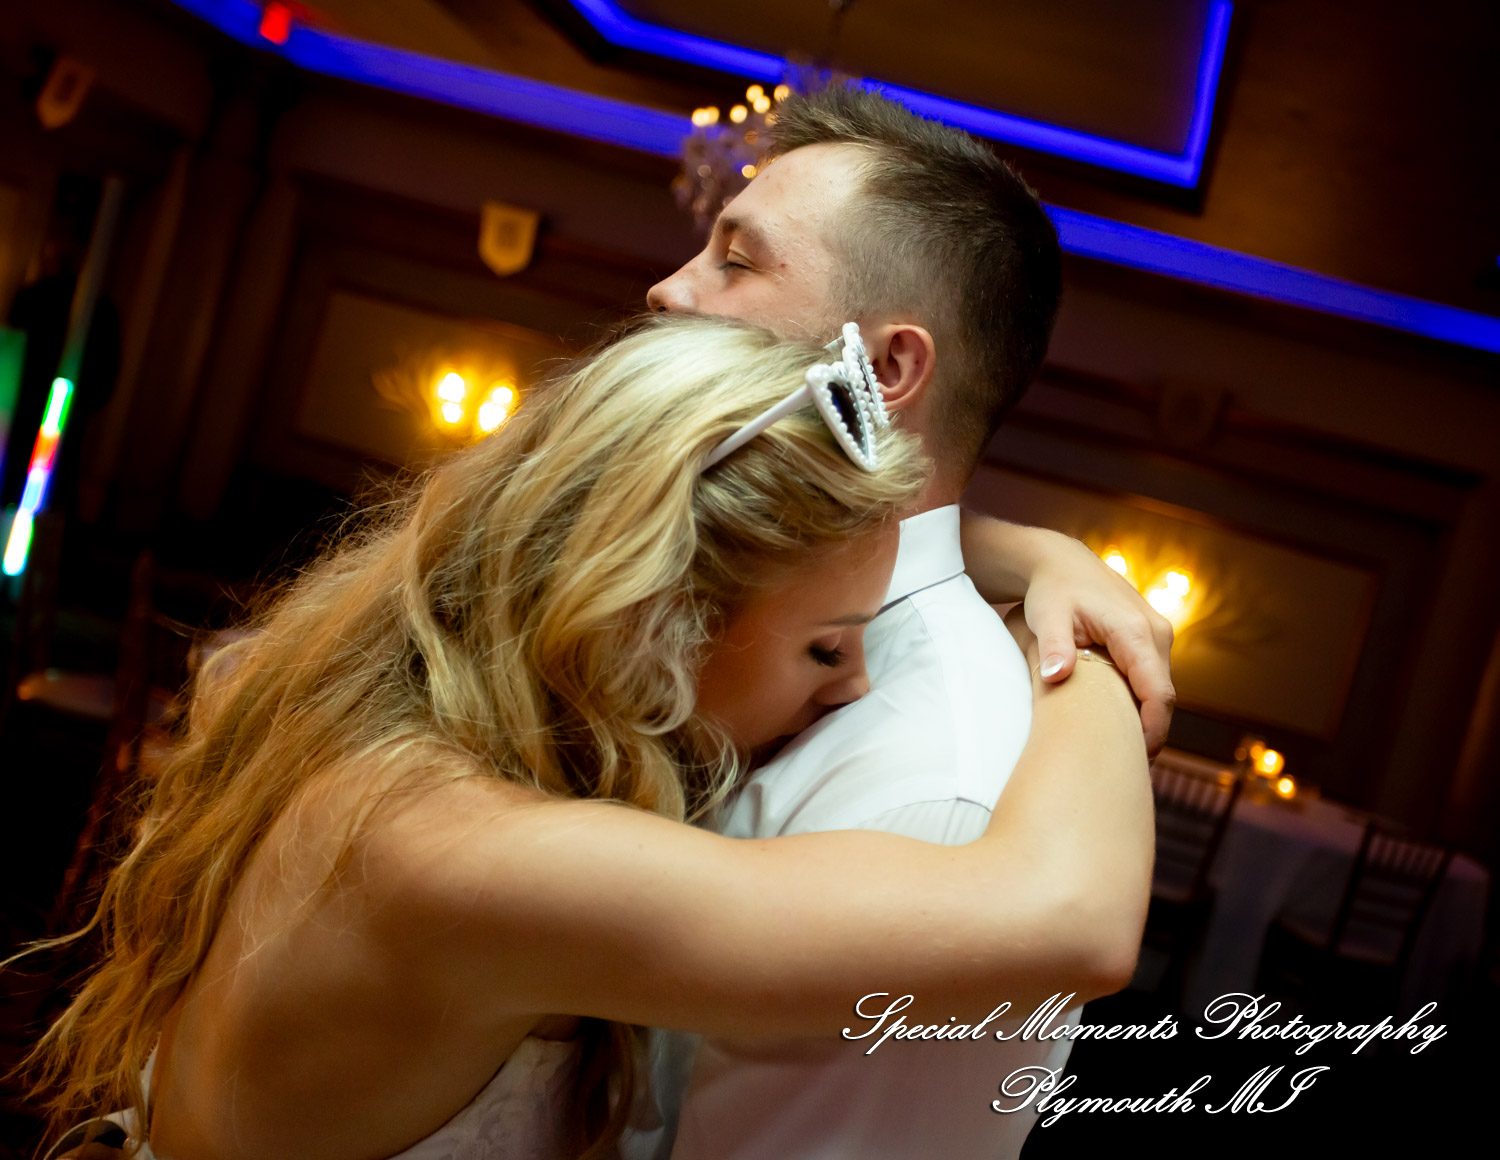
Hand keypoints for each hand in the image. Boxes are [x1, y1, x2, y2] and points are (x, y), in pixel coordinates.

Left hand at [1021, 537, 1174, 756]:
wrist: (1061, 562)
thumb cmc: (1051, 591)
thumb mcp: (1046, 616)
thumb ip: (1053, 646)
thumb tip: (1056, 677)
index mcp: (1136, 632)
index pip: (1158, 694)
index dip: (1151, 731)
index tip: (1135, 761)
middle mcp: (1156, 633)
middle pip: (1164, 697)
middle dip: (1149, 733)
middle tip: (1122, 767)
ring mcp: (1157, 635)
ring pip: (1160, 690)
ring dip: (1144, 718)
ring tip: (1118, 752)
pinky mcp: (1151, 639)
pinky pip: (1152, 678)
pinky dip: (1140, 702)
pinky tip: (1115, 723)